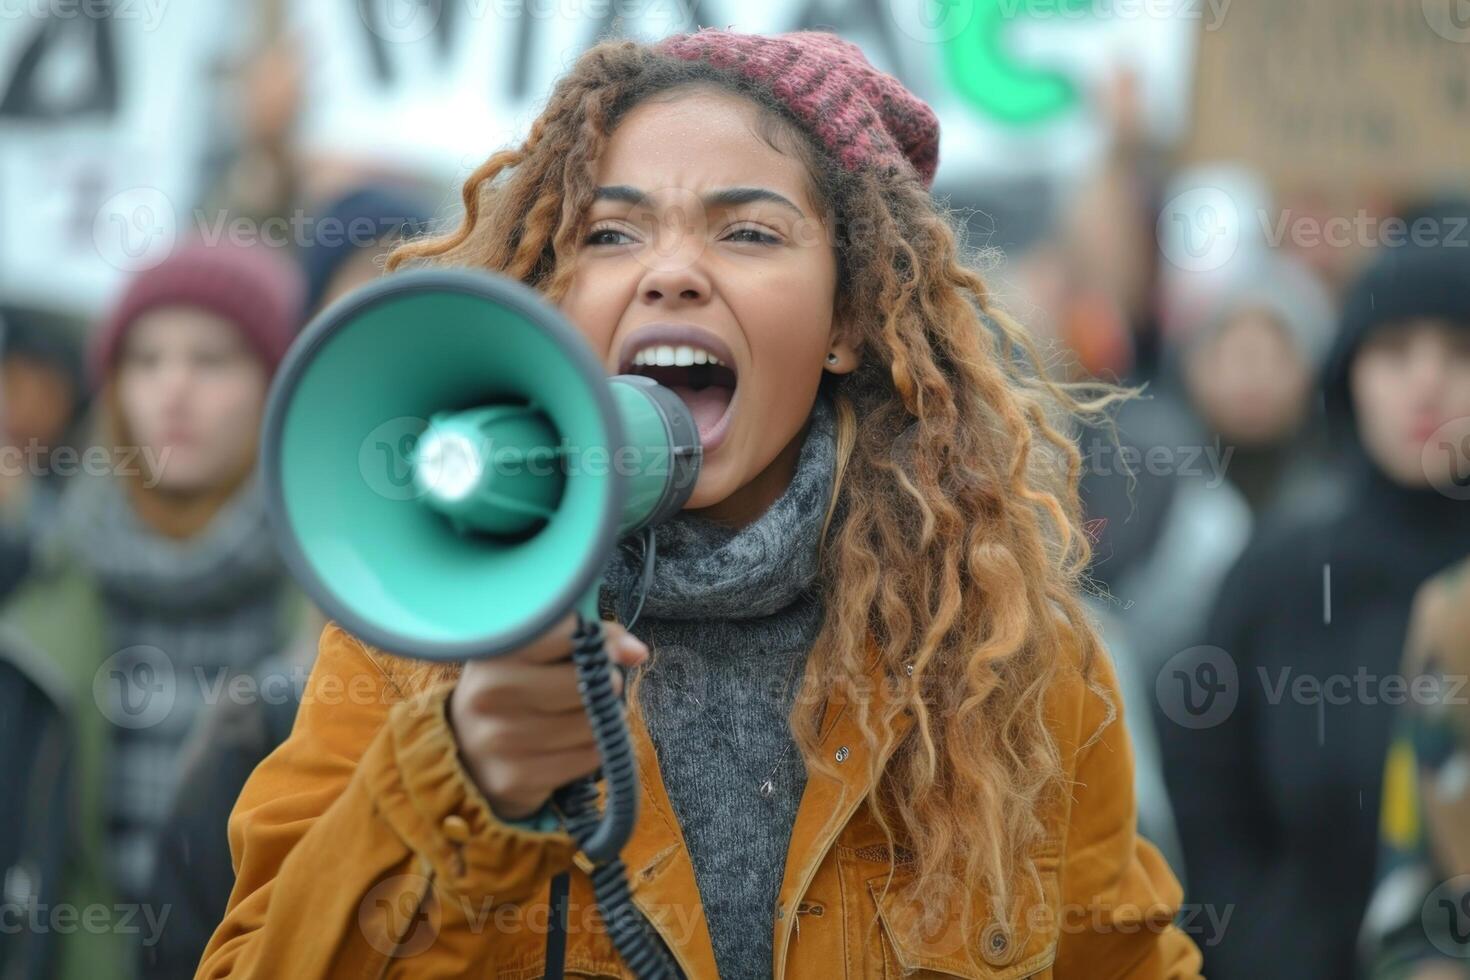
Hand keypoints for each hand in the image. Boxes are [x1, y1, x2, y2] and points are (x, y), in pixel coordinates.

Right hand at [448, 613, 648, 820]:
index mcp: (495, 651)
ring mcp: (500, 740)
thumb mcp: (532, 654)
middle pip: (587, 684)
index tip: (600, 648)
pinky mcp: (515, 779)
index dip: (597, 640)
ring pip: (592, 725)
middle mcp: (491, 694)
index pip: (568, 633)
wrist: (462, 752)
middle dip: (605, 685)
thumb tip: (636, 653)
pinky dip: (593, 750)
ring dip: (602, 721)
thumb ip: (588, 639)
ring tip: (583, 715)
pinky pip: (587, 758)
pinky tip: (574, 743)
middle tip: (598, 687)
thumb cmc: (511, 690)